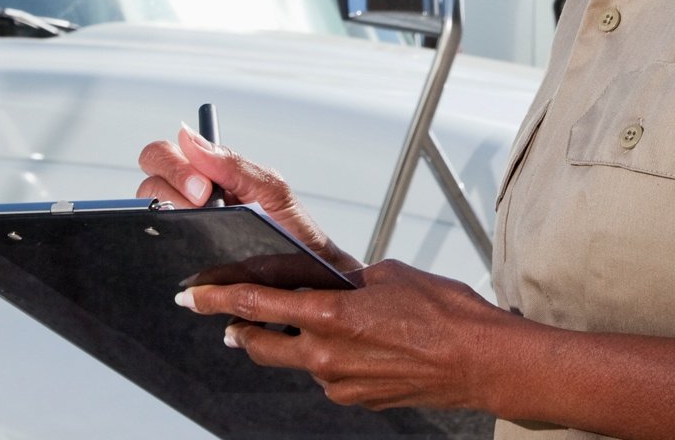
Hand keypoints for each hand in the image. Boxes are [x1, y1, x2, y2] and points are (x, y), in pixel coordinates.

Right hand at [135, 126, 356, 271]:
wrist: (309, 283)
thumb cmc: (294, 236)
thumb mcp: (273, 194)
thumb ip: (234, 164)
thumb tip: (187, 134)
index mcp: (212, 174)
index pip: (170, 151)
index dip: (177, 164)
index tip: (203, 187)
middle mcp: (191, 196)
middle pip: (151, 173)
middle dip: (173, 181)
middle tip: (202, 201)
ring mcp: (183, 225)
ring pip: (148, 205)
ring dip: (172, 211)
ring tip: (203, 229)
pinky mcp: (181, 254)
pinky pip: (155, 240)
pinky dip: (163, 238)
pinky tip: (190, 248)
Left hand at [178, 260, 523, 412]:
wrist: (482, 362)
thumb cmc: (446, 314)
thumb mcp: (390, 276)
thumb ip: (350, 281)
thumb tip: (334, 285)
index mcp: (330, 315)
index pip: (255, 305)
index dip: (217, 299)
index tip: (192, 295)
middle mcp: (326, 355)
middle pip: (259, 345)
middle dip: (238, 331)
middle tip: (226, 321)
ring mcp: (340, 383)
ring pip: (295, 361)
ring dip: (289, 344)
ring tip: (300, 326)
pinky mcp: (358, 399)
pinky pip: (328, 376)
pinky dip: (327, 359)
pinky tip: (351, 346)